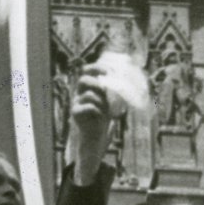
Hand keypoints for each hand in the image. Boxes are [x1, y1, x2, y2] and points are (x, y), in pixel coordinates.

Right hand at [70, 69, 112, 184]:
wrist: (97, 136)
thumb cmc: (105, 117)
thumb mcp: (110, 101)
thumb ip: (113, 90)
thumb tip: (128, 78)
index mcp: (87, 87)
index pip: (87, 71)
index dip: (96, 68)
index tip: (108, 71)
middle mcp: (79, 93)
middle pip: (83, 80)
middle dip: (96, 82)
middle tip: (105, 89)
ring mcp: (76, 102)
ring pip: (87, 94)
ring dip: (100, 99)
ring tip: (105, 108)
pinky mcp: (75, 113)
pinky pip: (87, 106)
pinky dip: (97, 109)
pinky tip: (100, 116)